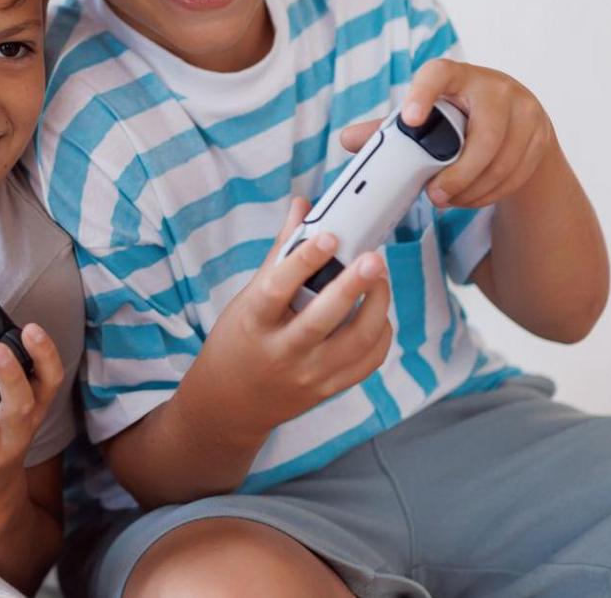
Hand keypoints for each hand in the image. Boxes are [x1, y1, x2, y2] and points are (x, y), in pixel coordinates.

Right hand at [186, 199, 393, 438]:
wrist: (229, 404)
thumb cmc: (238, 342)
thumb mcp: (247, 299)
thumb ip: (281, 254)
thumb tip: (303, 207)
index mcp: (254, 323)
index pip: (278, 289)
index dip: (304, 261)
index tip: (328, 235)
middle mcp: (282, 352)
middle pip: (323, 320)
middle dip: (353, 286)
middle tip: (373, 258)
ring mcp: (308, 375)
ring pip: (355, 342)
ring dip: (376, 307)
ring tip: (380, 278)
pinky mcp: (328, 389)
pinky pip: (367, 362)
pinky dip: (380, 333)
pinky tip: (378, 312)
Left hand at [340, 59, 554, 210]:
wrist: (515, 124)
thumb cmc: (458, 118)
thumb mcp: (427, 117)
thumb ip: (389, 129)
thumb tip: (347, 140)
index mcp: (458, 76)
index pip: (439, 74)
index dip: (423, 94)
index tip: (410, 120)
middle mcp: (496, 88)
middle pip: (483, 136)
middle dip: (458, 173)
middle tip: (434, 196)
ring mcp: (525, 111)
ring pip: (501, 161)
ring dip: (473, 189)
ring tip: (448, 200)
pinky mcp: (541, 137)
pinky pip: (515, 174)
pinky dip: (490, 193)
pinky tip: (471, 198)